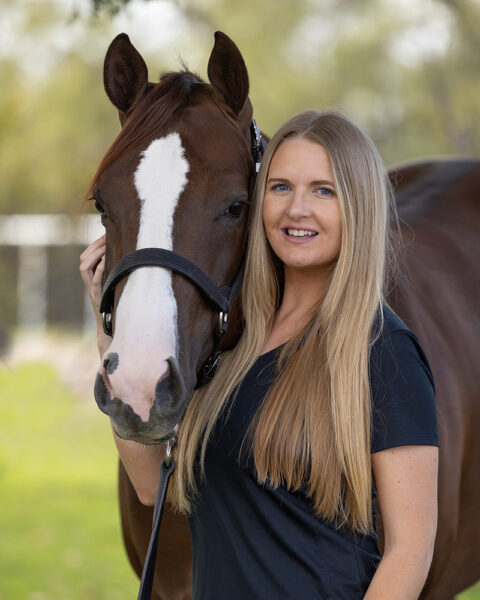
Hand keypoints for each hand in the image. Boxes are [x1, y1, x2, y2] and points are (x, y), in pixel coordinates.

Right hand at [79, 234, 110, 356]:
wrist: (113, 328)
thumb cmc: (117, 307)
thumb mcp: (117, 287)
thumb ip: (118, 274)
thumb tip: (132, 257)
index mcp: (93, 278)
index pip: (86, 256)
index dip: (94, 244)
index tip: (105, 234)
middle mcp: (90, 283)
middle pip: (83, 259)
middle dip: (94, 246)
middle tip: (106, 237)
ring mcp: (93, 289)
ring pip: (84, 267)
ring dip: (95, 254)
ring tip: (106, 246)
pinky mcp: (98, 297)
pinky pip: (95, 280)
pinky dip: (101, 268)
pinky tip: (108, 260)